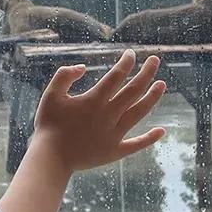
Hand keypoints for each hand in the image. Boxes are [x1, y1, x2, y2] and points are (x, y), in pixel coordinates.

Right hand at [32, 50, 165, 172]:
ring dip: (153, 97)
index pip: (116, 75)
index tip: (131, 53)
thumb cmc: (48, 125)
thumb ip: (64, 76)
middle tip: (155, 60)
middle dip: (146, 73)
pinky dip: (150, 138)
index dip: (126, 62)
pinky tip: (162, 130)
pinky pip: (136, 144)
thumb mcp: (51, 95)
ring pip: (139, 112)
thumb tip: (83, 67)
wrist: (50, 158)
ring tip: (162, 84)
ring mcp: (114, 134)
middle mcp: (108, 115)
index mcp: (94, 100)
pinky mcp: (114, 151)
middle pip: (133, 90)